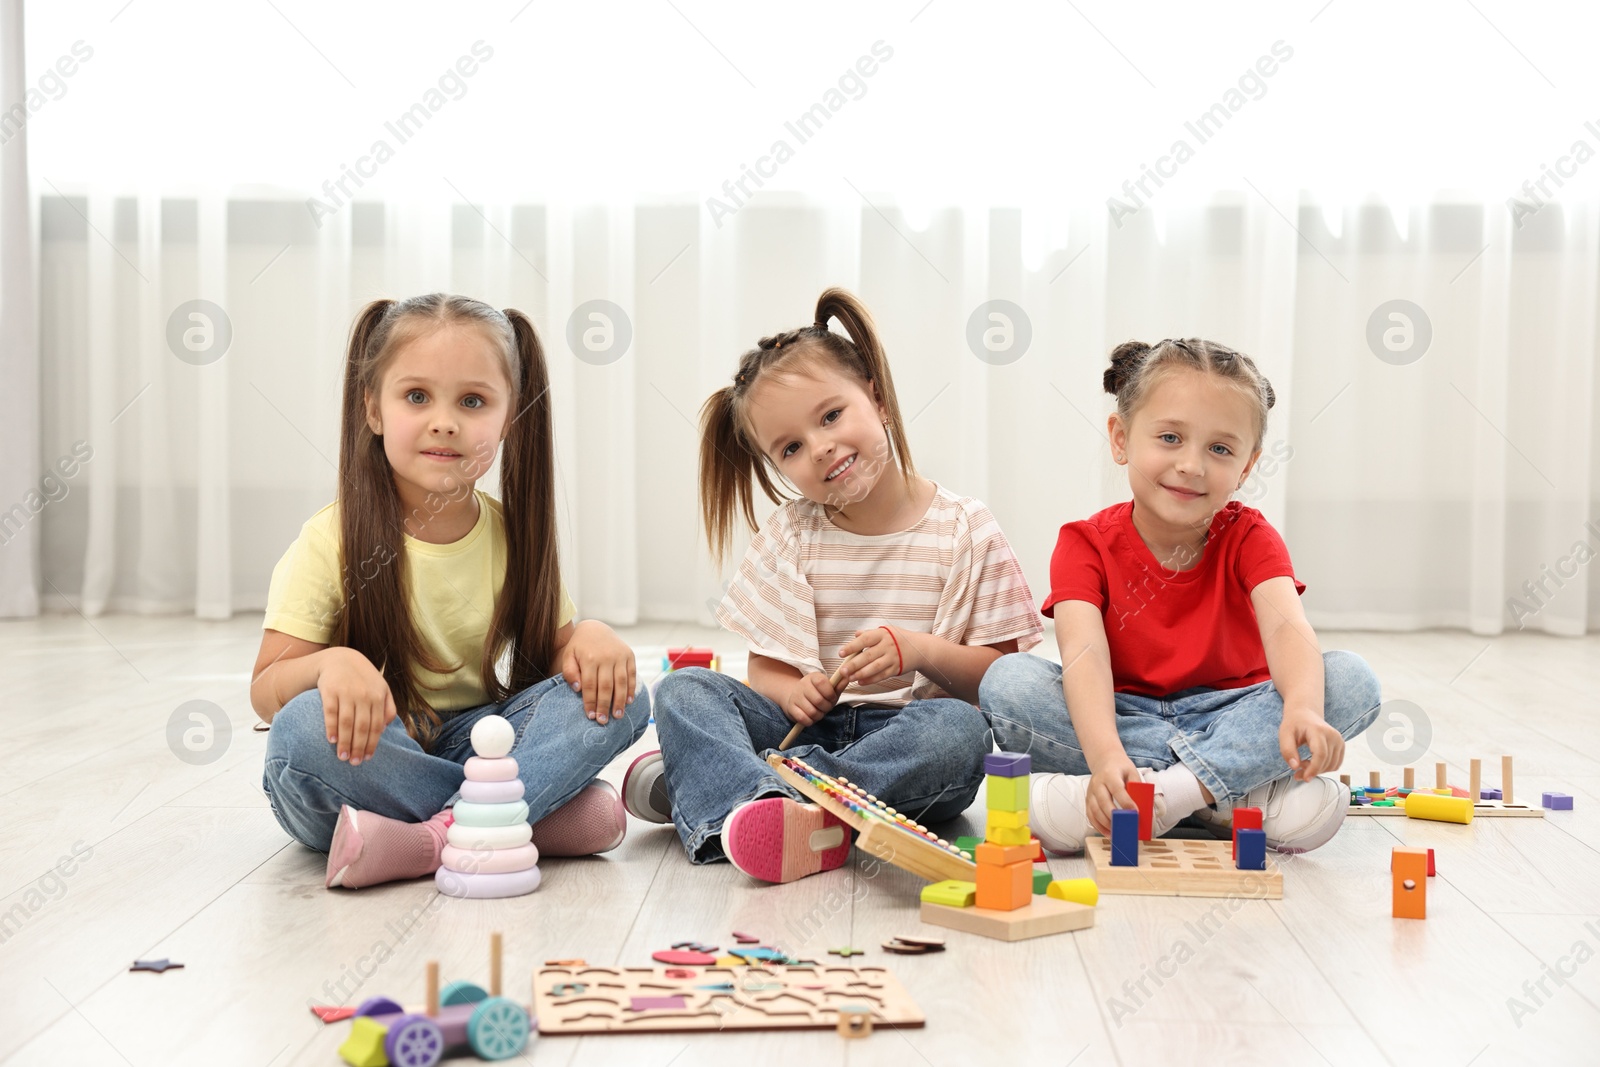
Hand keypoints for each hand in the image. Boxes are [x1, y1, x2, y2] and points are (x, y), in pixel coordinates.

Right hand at [317, 647, 396, 765]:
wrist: (341, 659)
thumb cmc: (364, 679)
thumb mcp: (381, 688)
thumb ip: (388, 707)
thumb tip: (385, 728)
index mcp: (378, 696)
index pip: (376, 726)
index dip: (372, 744)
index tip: (367, 758)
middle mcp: (364, 695)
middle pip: (362, 727)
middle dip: (358, 747)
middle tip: (354, 763)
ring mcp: (346, 692)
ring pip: (346, 722)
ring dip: (344, 742)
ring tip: (342, 757)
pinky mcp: (330, 690)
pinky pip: (330, 712)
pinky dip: (331, 727)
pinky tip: (331, 740)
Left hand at [560, 621, 636, 724]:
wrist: (595, 628)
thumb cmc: (579, 647)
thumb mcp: (568, 655)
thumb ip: (569, 672)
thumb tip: (577, 688)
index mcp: (589, 658)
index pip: (590, 685)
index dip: (590, 702)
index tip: (591, 716)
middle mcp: (606, 657)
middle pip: (606, 686)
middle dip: (605, 706)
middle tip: (603, 721)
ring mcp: (620, 656)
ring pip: (621, 682)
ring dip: (620, 701)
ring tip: (617, 716)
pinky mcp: (629, 655)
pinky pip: (631, 675)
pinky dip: (631, 689)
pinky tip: (628, 702)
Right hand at [783, 671, 840, 728]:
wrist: (798, 698)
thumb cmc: (818, 693)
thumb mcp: (830, 689)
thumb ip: (839, 684)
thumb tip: (847, 677)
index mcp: (814, 677)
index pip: (821, 682)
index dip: (829, 693)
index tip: (831, 698)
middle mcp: (802, 685)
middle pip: (818, 700)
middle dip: (826, 707)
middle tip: (826, 707)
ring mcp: (795, 696)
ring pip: (811, 712)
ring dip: (819, 715)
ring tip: (819, 712)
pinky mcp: (791, 708)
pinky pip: (803, 719)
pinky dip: (810, 721)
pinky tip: (811, 717)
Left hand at [835, 625, 917, 687]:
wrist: (920, 648)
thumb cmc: (898, 638)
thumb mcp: (886, 631)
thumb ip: (870, 634)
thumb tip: (855, 635)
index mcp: (883, 634)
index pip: (865, 639)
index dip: (852, 646)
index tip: (841, 653)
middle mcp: (888, 646)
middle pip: (868, 656)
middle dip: (854, 664)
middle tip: (842, 671)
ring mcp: (893, 658)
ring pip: (875, 668)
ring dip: (861, 674)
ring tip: (849, 678)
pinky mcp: (896, 669)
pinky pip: (882, 676)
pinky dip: (871, 680)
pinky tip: (860, 682)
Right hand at [1085, 753, 1141, 836]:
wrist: (1104, 760)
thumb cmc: (1120, 768)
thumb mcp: (1132, 772)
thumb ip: (1136, 787)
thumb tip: (1142, 807)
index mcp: (1110, 775)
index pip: (1117, 790)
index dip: (1126, 802)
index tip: (1135, 813)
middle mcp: (1097, 783)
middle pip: (1103, 802)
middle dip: (1114, 816)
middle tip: (1125, 827)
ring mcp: (1091, 792)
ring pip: (1095, 810)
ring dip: (1105, 824)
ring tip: (1116, 833)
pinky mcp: (1088, 799)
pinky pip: (1090, 815)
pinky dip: (1098, 825)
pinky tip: (1107, 832)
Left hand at [1279, 707, 1343, 781]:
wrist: (1305, 714)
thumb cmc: (1294, 723)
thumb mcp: (1284, 735)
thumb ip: (1287, 751)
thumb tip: (1294, 767)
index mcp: (1318, 730)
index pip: (1320, 754)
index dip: (1313, 769)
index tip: (1305, 778)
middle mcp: (1332, 735)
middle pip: (1326, 762)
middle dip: (1311, 771)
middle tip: (1297, 770)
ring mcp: (1339, 740)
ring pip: (1332, 766)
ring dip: (1317, 770)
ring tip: (1303, 763)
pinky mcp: (1341, 746)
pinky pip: (1335, 764)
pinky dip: (1324, 768)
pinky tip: (1312, 762)